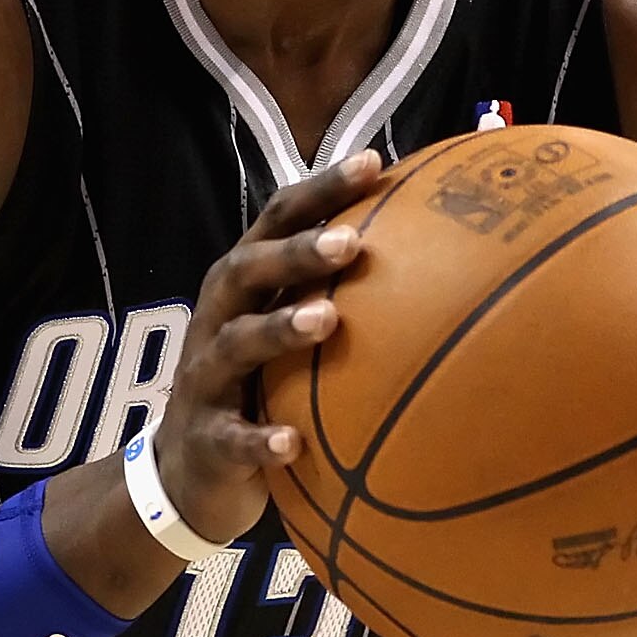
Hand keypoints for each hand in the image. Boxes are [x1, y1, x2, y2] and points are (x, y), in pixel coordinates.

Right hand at [148, 150, 384, 544]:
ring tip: (326, 321)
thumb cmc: (263, 386)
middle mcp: (220, 319)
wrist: (191, 474)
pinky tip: (293, 443)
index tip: (374, 162)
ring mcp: (206, 378)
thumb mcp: (293, 335)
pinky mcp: (205, 440)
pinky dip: (260, 440)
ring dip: (278, 330)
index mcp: (246, 284)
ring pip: (236, 344)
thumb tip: (445, 260)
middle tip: (351, 242)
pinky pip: (232, 439)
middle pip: (249, 269)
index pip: (279, 220)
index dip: (322, 189)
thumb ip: (345, 294)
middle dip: (296, 252)